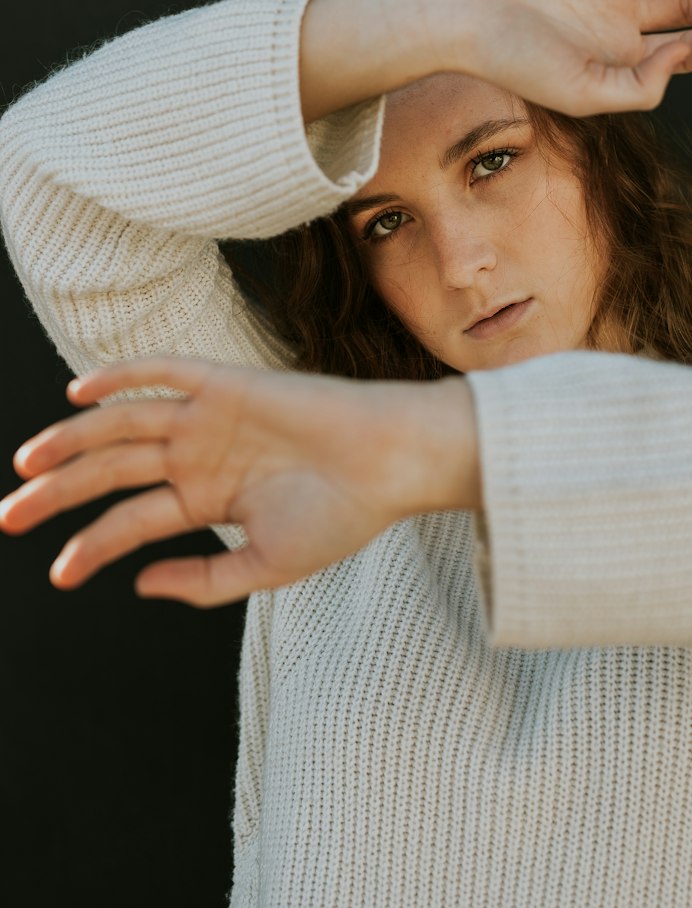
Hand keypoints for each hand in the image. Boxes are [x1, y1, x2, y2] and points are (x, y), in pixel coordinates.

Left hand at [0, 358, 479, 606]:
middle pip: (111, 469)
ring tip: (27, 463)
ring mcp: (208, 416)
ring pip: (123, 424)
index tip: (57, 574)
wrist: (390, 466)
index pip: (131, 520)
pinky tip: (79, 393)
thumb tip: (138, 585)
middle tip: (9, 516)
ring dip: (73, 439)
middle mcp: (199, 454)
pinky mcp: (226, 382)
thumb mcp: (266, 568)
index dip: (90, 546)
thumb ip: (203, 581)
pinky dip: (122, 375)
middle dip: (56, 493)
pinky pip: (164, 371)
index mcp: (207, 498)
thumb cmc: (342, 517)